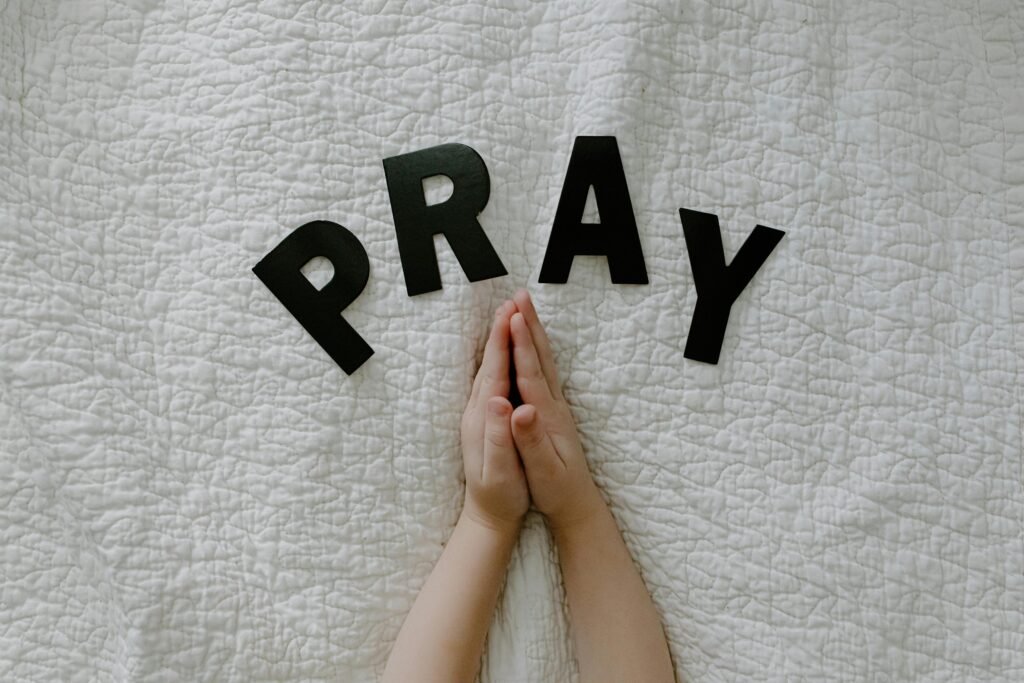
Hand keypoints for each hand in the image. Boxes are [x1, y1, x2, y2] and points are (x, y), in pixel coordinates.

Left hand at [459, 300, 529, 533]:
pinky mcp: (488, 420)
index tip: (512, 314)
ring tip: (510, 316)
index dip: (504, 342)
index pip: (495, 372)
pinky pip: (496, 379)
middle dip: (501, 331)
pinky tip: (507, 353)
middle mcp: (479, 411)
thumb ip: (498, 434)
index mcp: (484, 419)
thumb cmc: (500, 496)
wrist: (488, 516)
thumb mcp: (500, 469)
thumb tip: (500, 401)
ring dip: (500, 340)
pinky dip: (502, 359)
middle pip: (491, 363)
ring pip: (492, 368)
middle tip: (513, 300)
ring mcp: (481, 414)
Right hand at [508, 290, 604, 531]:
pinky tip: (530, 344)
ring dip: (533, 332)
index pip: (530, 373)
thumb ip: (532, 439)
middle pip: (539, 357)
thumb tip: (522, 409)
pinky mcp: (551, 412)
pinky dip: (534, 350)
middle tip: (520, 296)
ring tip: (524, 309)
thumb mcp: (543, 470)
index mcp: (546, 416)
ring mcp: (554, 406)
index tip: (511, 317)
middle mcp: (553, 405)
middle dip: (528, 325)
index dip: (519, 345)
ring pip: (543, 360)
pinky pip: (541, 371)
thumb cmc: (557, 490)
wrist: (577, 505)